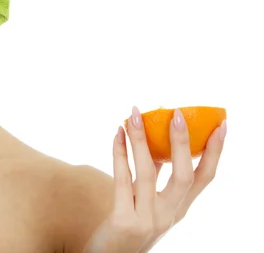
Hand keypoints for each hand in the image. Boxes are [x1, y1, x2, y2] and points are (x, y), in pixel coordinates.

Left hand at [84, 106, 226, 252]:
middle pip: (184, 176)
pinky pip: (122, 180)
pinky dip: (119, 153)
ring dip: (141, 140)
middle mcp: (168, 216)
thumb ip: (154, 179)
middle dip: (182, 143)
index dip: (214, 152)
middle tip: (177, 114)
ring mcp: (147, 220)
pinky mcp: (124, 221)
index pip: (205, 178)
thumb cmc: (126, 225)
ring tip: (134, 114)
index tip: (221, 126)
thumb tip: (156, 144)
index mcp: (178, 209)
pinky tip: (116, 133)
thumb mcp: (147, 203)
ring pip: (148, 173)